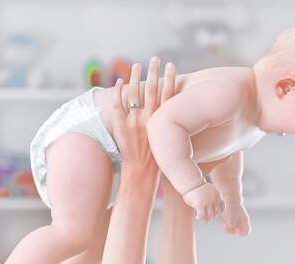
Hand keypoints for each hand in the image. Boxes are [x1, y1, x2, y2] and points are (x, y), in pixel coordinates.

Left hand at [111, 57, 175, 173]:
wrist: (142, 175)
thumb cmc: (158, 162)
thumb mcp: (169, 141)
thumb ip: (170, 125)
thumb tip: (176, 114)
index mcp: (164, 122)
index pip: (169, 94)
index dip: (170, 78)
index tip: (171, 65)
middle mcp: (150, 119)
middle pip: (152, 89)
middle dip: (154, 71)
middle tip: (155, 58)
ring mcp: (134, 122)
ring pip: (134, 93)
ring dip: (135, 76)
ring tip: (136, 65)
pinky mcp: (121, 127)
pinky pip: (117, 104)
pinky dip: (118, 91)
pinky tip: (119, 81)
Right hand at [182, 182, 225, 223]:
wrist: (190, 183)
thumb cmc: (197, 189)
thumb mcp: (208, 192)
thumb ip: (212, 199)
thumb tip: (212, 209)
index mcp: (218, 195)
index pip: (222, 208)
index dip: (218, 213)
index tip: (212, 214)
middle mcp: (215, 198)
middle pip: (216, 213)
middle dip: (211, 218)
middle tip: (205, 218)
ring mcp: (208, 201)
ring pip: (210, 216)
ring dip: (206, 220)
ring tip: (201, 219)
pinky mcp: (200, 204)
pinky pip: (202, 216)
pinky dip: (200, 218)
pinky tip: (197, 217)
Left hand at [221, 195, 250, 235]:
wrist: (228, 198)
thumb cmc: (230, 207)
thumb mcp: (231, 218)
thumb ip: (231, 225)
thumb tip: (231, 227)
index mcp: (244, 221)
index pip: (247, 232)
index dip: (241, 233)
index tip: (236, 229)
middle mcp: (241, 221)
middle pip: (238, 232)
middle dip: (230, 230)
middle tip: (226, 225)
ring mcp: (236, 220)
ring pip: (232, 230)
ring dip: (226, 228)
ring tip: (223, 223)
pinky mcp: (231, 219)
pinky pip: (228, 226)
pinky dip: (225, 225)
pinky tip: (223, 221)